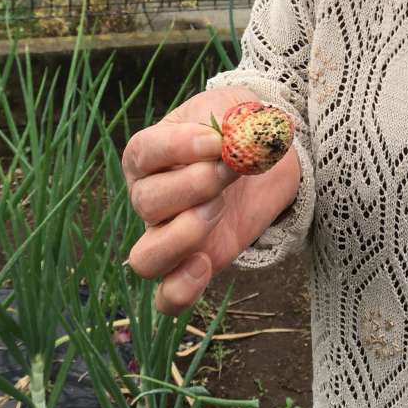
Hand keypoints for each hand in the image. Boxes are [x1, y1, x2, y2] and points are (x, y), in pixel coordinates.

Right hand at [122, 85, 300, 314]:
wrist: (264, 159)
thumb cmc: (237, 129)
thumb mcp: (236, 109)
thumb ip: (234, 120)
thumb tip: (237, 139)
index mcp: (149, 155)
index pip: (143, 152)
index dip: (178, 147)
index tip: (217, 141)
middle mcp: (149, 198)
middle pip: (146, 203)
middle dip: (195, 185)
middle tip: (230, 171)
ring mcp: (167, 236)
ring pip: (145, 258)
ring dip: (184, 235)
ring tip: (218, 210)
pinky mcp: (194, 264)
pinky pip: (168, 298)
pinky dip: (181, 289)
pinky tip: (207, 264)